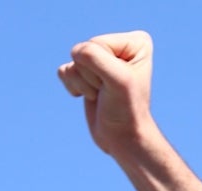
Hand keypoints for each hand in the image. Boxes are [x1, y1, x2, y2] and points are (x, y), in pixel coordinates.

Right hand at [58, 31, 154, 156]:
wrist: (123, 137)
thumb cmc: (126, 109)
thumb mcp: (117, 79)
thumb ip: (93, 56)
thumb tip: (74, 52)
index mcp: (136, 42)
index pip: (98, 43)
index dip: (103, 69)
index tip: (119, 86)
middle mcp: (120, 46)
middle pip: (84, 50)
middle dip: (92, 75)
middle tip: (109, 91)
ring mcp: (101, 59)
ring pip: (73, 60)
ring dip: (83, 82)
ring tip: (102, 94)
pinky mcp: (86, 72)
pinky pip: (64, 70)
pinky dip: (73, 87)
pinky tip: (92, 96)